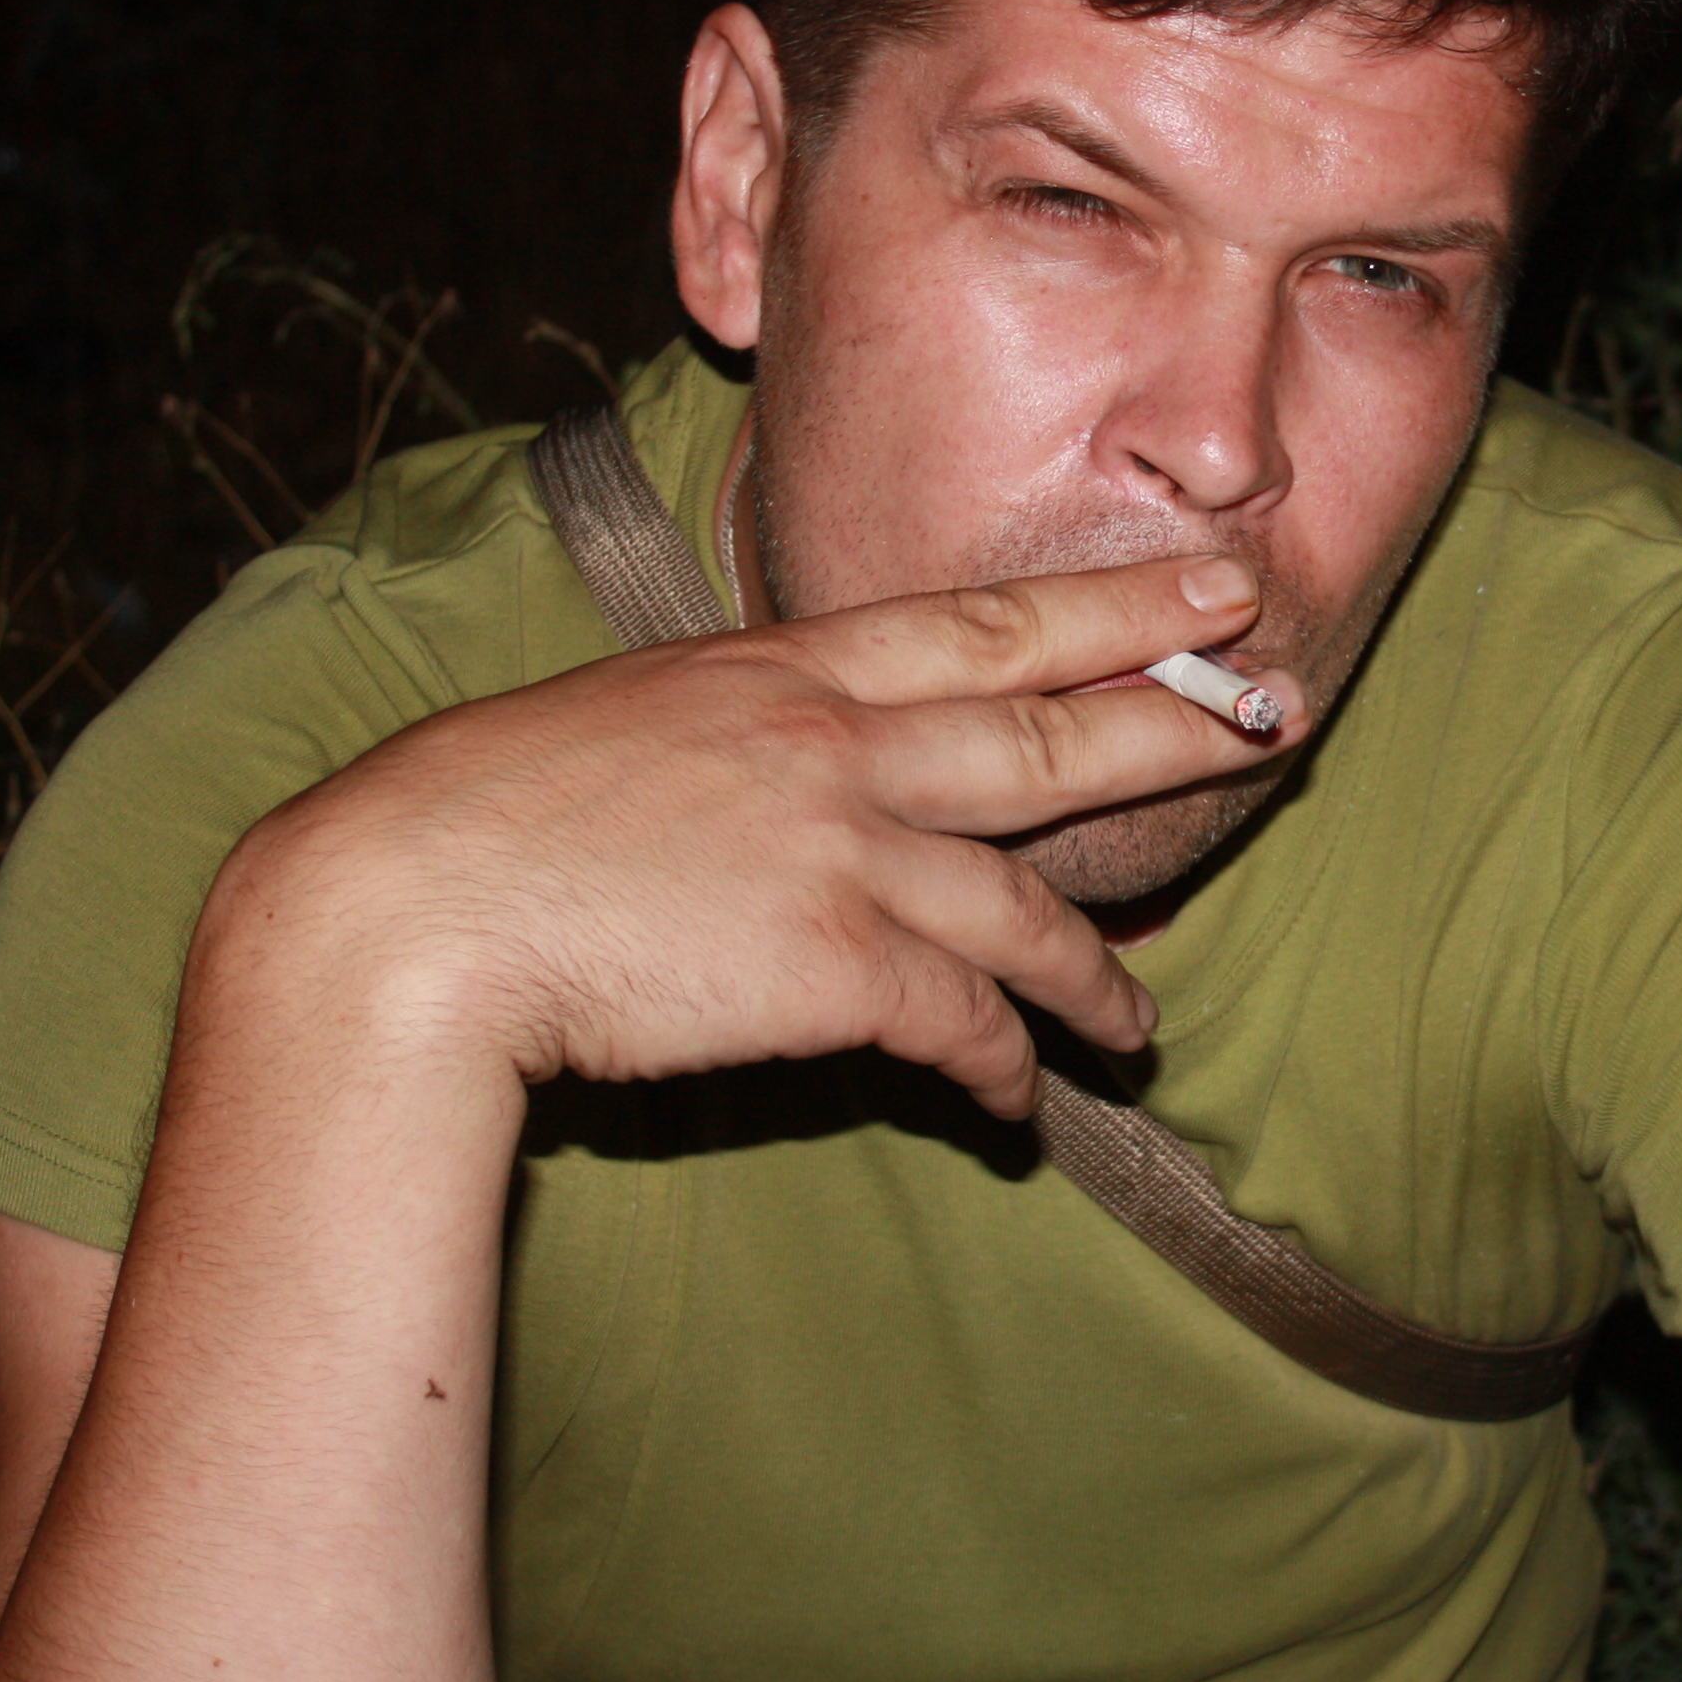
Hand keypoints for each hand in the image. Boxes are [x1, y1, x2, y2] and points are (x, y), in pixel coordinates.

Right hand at [195, 550, 1299, 1121]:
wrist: (405, 913)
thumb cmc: (474, 822)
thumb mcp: (617, 725)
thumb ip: (723, 735)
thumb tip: (775, 775)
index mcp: (775, 665)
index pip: (981, 621)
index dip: (1113, 604)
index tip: (1207, 584)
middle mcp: (829, 740)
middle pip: (1047, 723)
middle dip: (1176, 715)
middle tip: (1277, 707)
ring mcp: (839, 847)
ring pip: (1028, 900)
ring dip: (1095, 971)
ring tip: (1139, 1024)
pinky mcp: (832, 963)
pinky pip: (963, 1014)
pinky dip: (1000, 1063)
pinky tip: (1015, 1098)